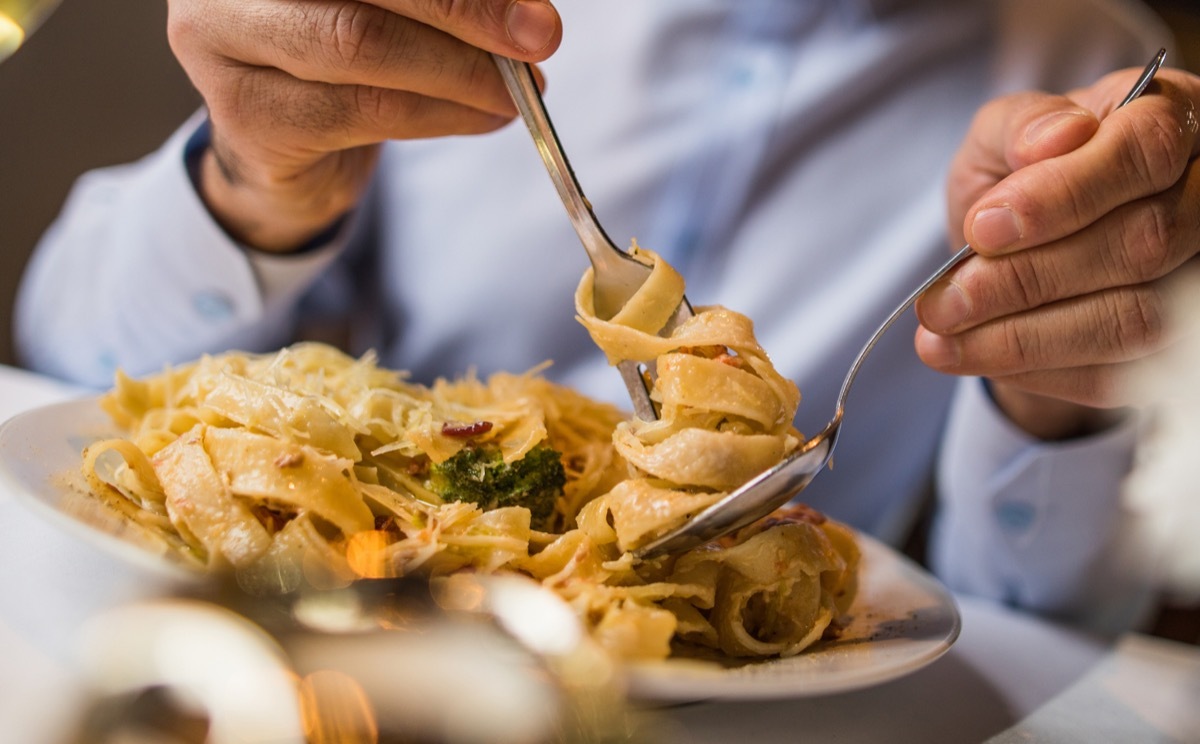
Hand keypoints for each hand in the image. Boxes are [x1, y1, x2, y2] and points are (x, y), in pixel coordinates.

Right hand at [167, 0, 561, 250]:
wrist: (282, 146)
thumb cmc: (342, 51)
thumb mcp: (391, 5)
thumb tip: (525, 8)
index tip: (534, 7)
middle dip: (467, 11)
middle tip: (539, 41)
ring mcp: (221, 40)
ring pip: (363, 46)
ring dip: (460, 72)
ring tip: (516, 92)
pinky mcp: (244, 115)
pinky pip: (362, 111)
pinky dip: (440, 114)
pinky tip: (483, 117)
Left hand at [915, 63, 1199, 439]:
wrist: (1017, 245)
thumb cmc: (1016, 175)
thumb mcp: (999, 136)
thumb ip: (1020, 126)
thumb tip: (1052, 139)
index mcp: (1170, 117)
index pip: (1144, 150)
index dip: (1064, 195)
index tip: (982, 229)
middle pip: (1144, 242)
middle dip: (1026, 279)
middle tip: (942, 303)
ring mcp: (1197, 274)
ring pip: (1136, 319)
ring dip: (1025, 338)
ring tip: (940, 341)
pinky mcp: (1176, 345)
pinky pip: (1120, 376)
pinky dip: (1038, 371)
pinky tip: (976, 357)